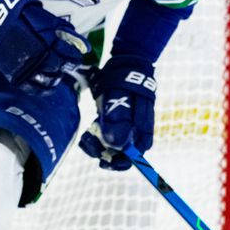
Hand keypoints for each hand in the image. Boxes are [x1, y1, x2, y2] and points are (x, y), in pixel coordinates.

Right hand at [0, 0, 89, 87]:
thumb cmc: (24, 16)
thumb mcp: (48, 20)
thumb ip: (66, 33)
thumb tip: (85, 46)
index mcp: (49, 43)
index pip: (70, 57)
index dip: (74, 58)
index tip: (75, 57)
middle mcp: (40, 58)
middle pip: (59, 69)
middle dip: (65, 67)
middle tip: (66, 65)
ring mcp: (27, 67)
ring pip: (48, 81)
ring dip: (55, 78)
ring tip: (56, 74)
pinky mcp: (16, 74)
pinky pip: (32, 88)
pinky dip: (42, 89)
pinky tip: (46, 86)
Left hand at [77, 54, 156, 170]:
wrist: (124, 66)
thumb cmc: (124, 85)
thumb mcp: (120, 103)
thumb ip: (118, 124)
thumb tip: (114, 146)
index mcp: (142, 131)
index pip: (135, 157)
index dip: (120, 163)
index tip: (103, 161)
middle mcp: (136, 132)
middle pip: (121, 153)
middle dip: (103, 152)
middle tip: (88, 143)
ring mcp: (126, 126)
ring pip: (111, 145)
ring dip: (97, 145)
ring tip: (86, 137)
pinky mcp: (116, 122)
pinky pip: (106, 136)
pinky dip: (96, 137)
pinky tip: (88, 132)